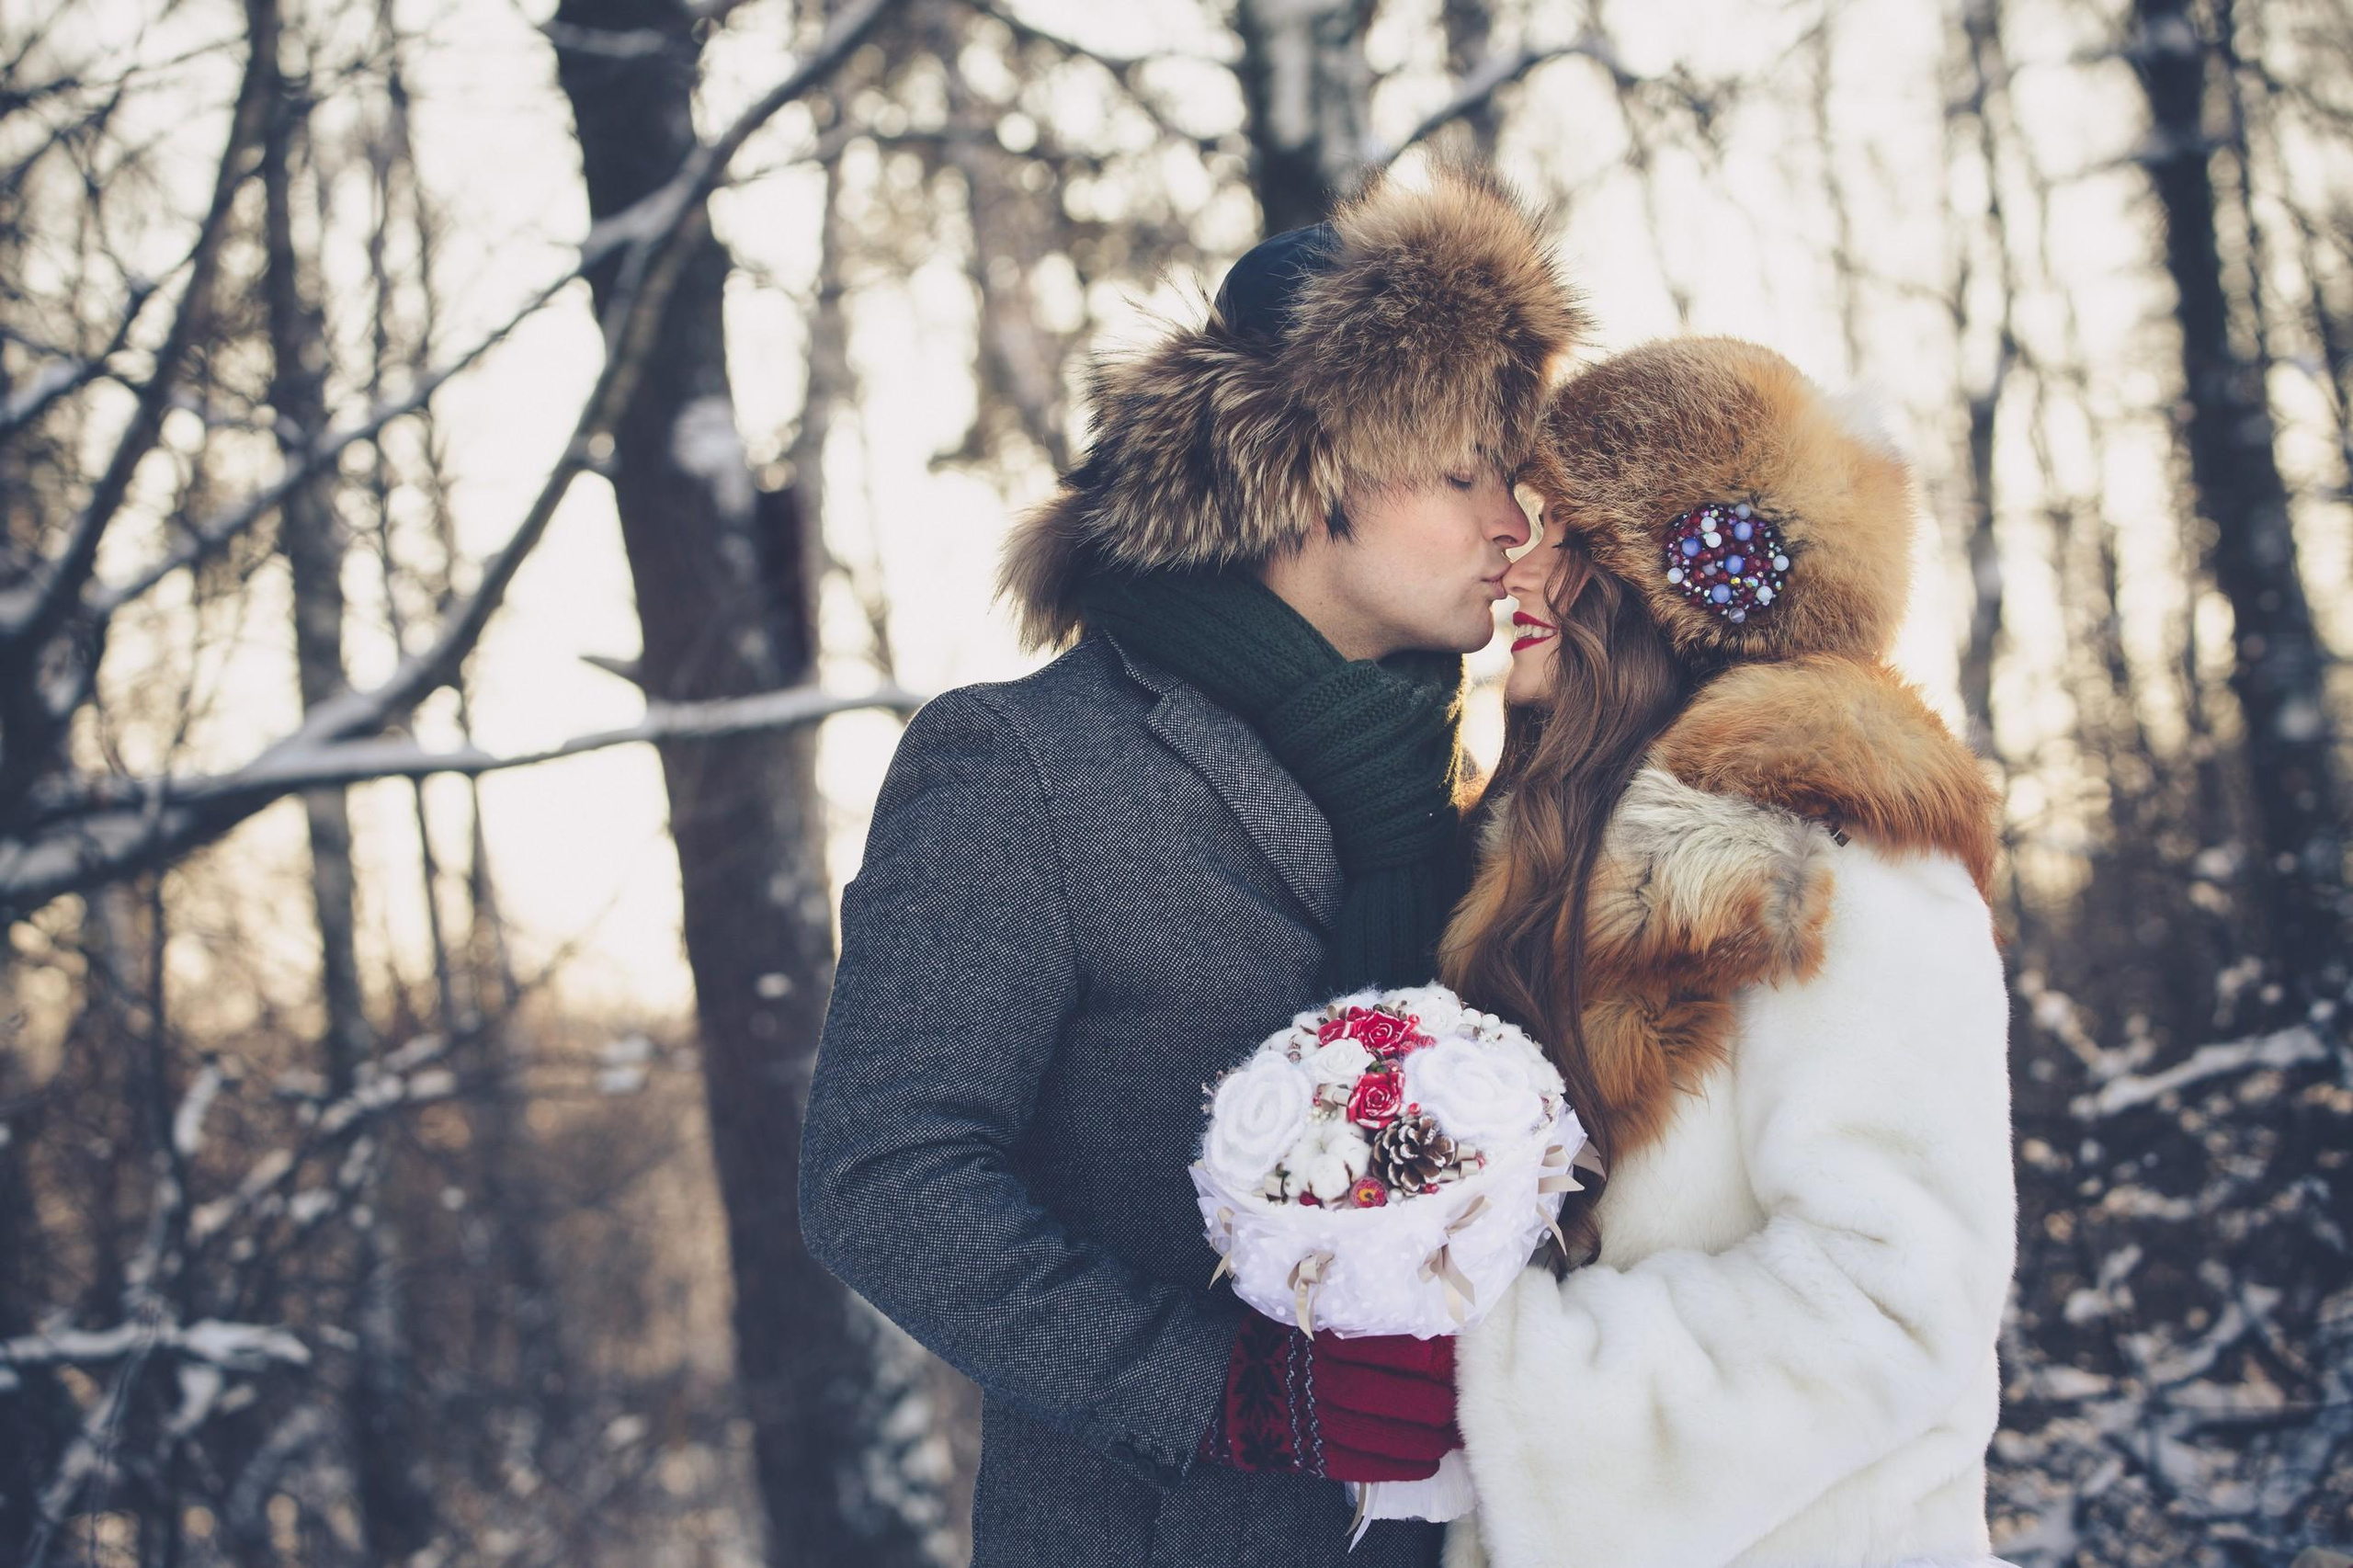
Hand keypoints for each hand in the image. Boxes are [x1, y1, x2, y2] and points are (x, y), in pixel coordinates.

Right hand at [1199, 1310, 1460, 1482]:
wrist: (1229, 1382)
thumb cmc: (1287, 1339)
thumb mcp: (1317, 1312)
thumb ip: (1360, 1316)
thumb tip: (1429, 1321)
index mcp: (1317, 1334)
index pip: (1375, 1345)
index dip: (1417, 1355)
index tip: (1446, 1357)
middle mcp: (1310, 1375)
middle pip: (1376, 1394)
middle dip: (1425, 1403)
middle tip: (1455, 1404)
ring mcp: (1307, 1417)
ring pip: (1370, 1434)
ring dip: (1418, 1440)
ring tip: (1447, 1438)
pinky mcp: (1307, 1451)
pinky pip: (1356, 1465)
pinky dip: (1395, 1466)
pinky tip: (1424, 1464)